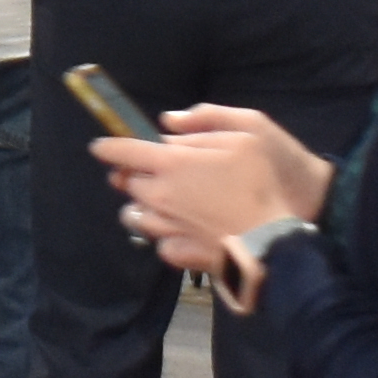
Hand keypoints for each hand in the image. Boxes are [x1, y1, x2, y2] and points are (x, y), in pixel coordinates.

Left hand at [94, 104, 330, 283]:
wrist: (278, 239)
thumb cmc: (264, 182)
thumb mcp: (247, 134)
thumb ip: (203, 122)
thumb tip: (167, 123)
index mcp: (172, 164)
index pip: (125, 151)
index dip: (109, 147)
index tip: (99, 147)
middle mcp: (161, 196)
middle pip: (128, 184)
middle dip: (130, 176)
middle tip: (142, 173)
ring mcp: (169, 227)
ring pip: (136, 217)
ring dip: (141, 207)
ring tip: (156, 204)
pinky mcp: (181, 254)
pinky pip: (160, 244)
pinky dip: (163, 237)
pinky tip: (176, 232)